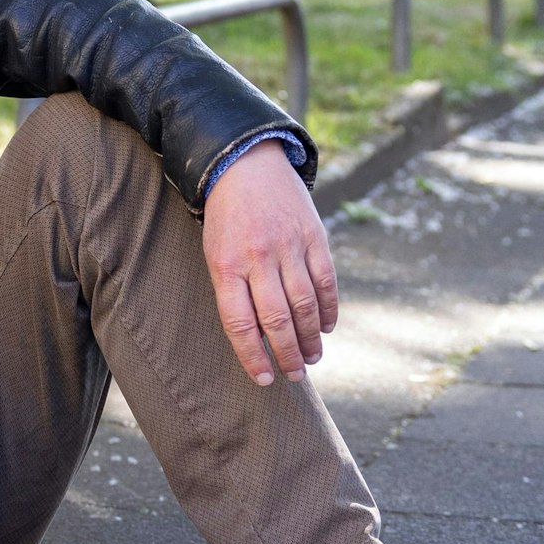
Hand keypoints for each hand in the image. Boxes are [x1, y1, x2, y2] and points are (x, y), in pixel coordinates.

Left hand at [200, 140, 338, 385]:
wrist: (246, 164)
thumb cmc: (226, 220)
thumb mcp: (215, 253)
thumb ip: (233, 291)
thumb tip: (256, 338)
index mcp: (226, 265)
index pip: (240, 322)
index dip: (253, 355)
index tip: (264, 379)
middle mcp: (258, 257)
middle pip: (277, 319)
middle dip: (287, 354)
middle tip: (294, 375)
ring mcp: (289, 246)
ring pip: (305, 304)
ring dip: (310, 338)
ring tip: (312, 358)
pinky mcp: (314, 236)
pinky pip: (325, 281)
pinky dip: (328, 309)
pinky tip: (326, 327)